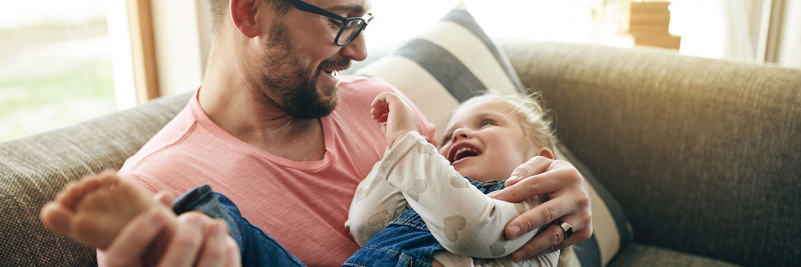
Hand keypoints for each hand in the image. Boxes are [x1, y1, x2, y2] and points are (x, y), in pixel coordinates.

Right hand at [100, 192, 240, 266]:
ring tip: (218, 225)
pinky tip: (229, 244)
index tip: (157, 213)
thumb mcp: (145, 247)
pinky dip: (228, 260)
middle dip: (186, 242)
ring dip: (213, 250)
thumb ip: (152, 224)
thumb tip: (166, 196)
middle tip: (194, 218)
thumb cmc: (155, 259)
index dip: (136, 236)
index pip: (120, 258)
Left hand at [370, 92, 418, 146]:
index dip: (384, 114)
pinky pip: (386, 95)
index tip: (378, 121)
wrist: (403, 141)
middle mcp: (406, 110)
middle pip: (390, 104)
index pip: (394, 110)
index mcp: (406, 117)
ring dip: (378, 105)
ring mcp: (402, 106)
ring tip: (373, 115)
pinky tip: (373, 107)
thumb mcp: (392, 133)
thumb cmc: (397, 140)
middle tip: (374, 117)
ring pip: (388, 99)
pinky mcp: (397, 103)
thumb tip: (383, 125)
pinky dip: (378, 99)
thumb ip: (389, 126)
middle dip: (380, 109)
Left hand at [490, 156, 591, 261]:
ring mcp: (583, 216)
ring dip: (533, 246)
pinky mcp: (585, 232)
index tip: (494, 202)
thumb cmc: (554, 176)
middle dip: (526, 223)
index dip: (513, 194)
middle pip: (547, 212)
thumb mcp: (542, 165)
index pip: (535, 185)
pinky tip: (525, 254)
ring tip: (514, 254)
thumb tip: (509, 184)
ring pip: (555, 234)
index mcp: (567, 176)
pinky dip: (541, 250)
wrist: (580, 190)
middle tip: (508, 232)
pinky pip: (560, 244)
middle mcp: (578, 197)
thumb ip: (525, 170)